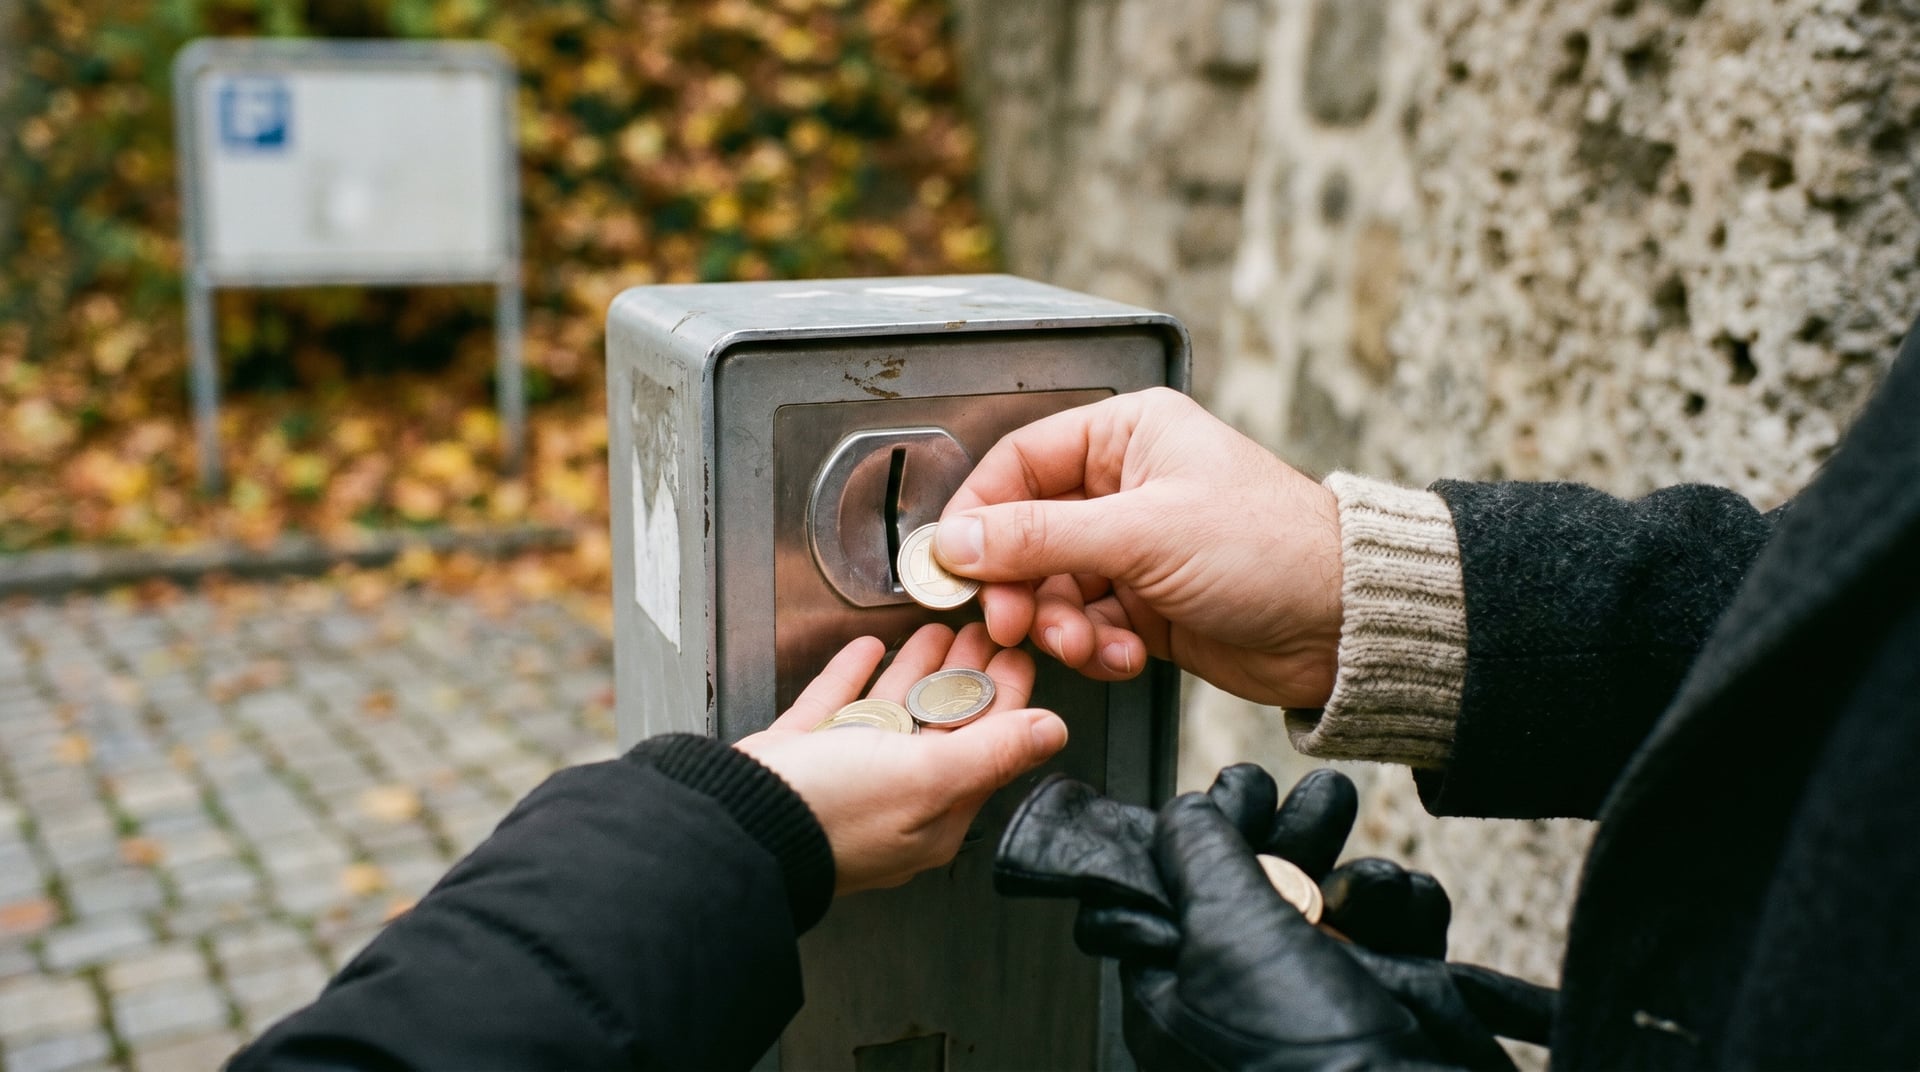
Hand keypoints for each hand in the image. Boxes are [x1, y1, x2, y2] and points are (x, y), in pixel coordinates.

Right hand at [736, 623, 1068, 893]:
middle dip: (964, 673)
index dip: (1006, 693)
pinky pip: (836, 707)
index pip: (986, 743)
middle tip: (981, 627)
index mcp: (934, 811)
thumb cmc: (831, 813)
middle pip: (942, 722)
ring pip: (893, 710)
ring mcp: (845, 775)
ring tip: (936, 630)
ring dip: (917, 669)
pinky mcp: (802, 756)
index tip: (1018, 649)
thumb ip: (992, 752)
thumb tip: (1052, 733)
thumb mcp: (928, 777)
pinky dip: (855, 674)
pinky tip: (866, 649)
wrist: (735, 822)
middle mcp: (894, 797)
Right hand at [935, 388, 1342, 707]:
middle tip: (1013, 622)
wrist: (1345, 626)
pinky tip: (1126, 656)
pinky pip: (1088, 625)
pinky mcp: (1146, 604)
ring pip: (1054, 588)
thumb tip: (957, 541)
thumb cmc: (1273, 550)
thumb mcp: (1144, 534)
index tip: (951, 564)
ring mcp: (1135, 548)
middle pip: (1027, 534)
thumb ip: (1041, 537)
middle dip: (1021, 586)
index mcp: (1127, 434)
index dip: (978, 516)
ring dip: (1059, 625)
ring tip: (1085, 645)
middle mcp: (1126, 485)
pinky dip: (1095, 648)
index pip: (1019, 464)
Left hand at [1069, 765, 1452, 961]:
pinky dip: (1405, 912)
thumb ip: (1197, 857)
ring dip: (1360, 875)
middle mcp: (1241, 989)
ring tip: (1373, 884)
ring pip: (1331, 893)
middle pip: (1258, 878)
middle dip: (1295, 832)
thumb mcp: (1226, 932)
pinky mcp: (1384, 995)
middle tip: (1322, 800)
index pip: (1174, 885)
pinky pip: (1392, 926)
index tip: (1246, 791)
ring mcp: (1315, 992)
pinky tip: (1408, 914)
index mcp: (1175, 985)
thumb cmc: (1301, 1047)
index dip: (1207, 832)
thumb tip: (1182, 810)